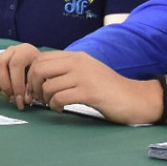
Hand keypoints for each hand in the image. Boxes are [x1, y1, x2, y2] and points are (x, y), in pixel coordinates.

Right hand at [0, 43, 42, 109]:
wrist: (36, 63)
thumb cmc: (38, 72)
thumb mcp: (38, 78)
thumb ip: (31, 88)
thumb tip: (24, 100)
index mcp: (25, 51)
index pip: (16, 64)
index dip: (16, 83)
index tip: (20, 99)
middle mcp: (11, 50)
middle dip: (4, 84)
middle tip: (11, 98)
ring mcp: (1, 54)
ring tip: (5, 95)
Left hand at [29, 51, 161, 124]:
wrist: (135, 98)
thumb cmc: (109, 89)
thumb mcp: (87, 72)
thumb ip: (67, 70)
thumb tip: (40, 76)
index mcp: (76, 56)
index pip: (41, 57)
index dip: (31, 74)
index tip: (35, 88)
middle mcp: (78, 62)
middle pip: (39, 68)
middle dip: (34, 86)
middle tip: (40, 98)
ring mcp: (84, 76)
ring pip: (48, 85)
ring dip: (46, 99)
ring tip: (53, 105)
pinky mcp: (89, 92)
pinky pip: (60, 98)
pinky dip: (55, 106)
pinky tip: (62, 109)